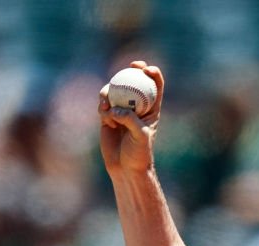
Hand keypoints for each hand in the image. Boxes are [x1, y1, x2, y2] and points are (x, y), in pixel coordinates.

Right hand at [99, 61, 164, 175]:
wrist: (125, 167)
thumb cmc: (139, 154)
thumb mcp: (140, 136)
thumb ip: (130, 120)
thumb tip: (115, 109)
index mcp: (152, 109)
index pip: (155, 86)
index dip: (153, 74)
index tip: (147, 69)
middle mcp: (137, 106)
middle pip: (135, 81)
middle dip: (134, 69)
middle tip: (131, 66)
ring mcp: (121, 110)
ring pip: (115, 90)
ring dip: (110, 92)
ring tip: (108, 106)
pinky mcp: (108, 116)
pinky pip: (103, 103)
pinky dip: (102, 107)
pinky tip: (105, 117)